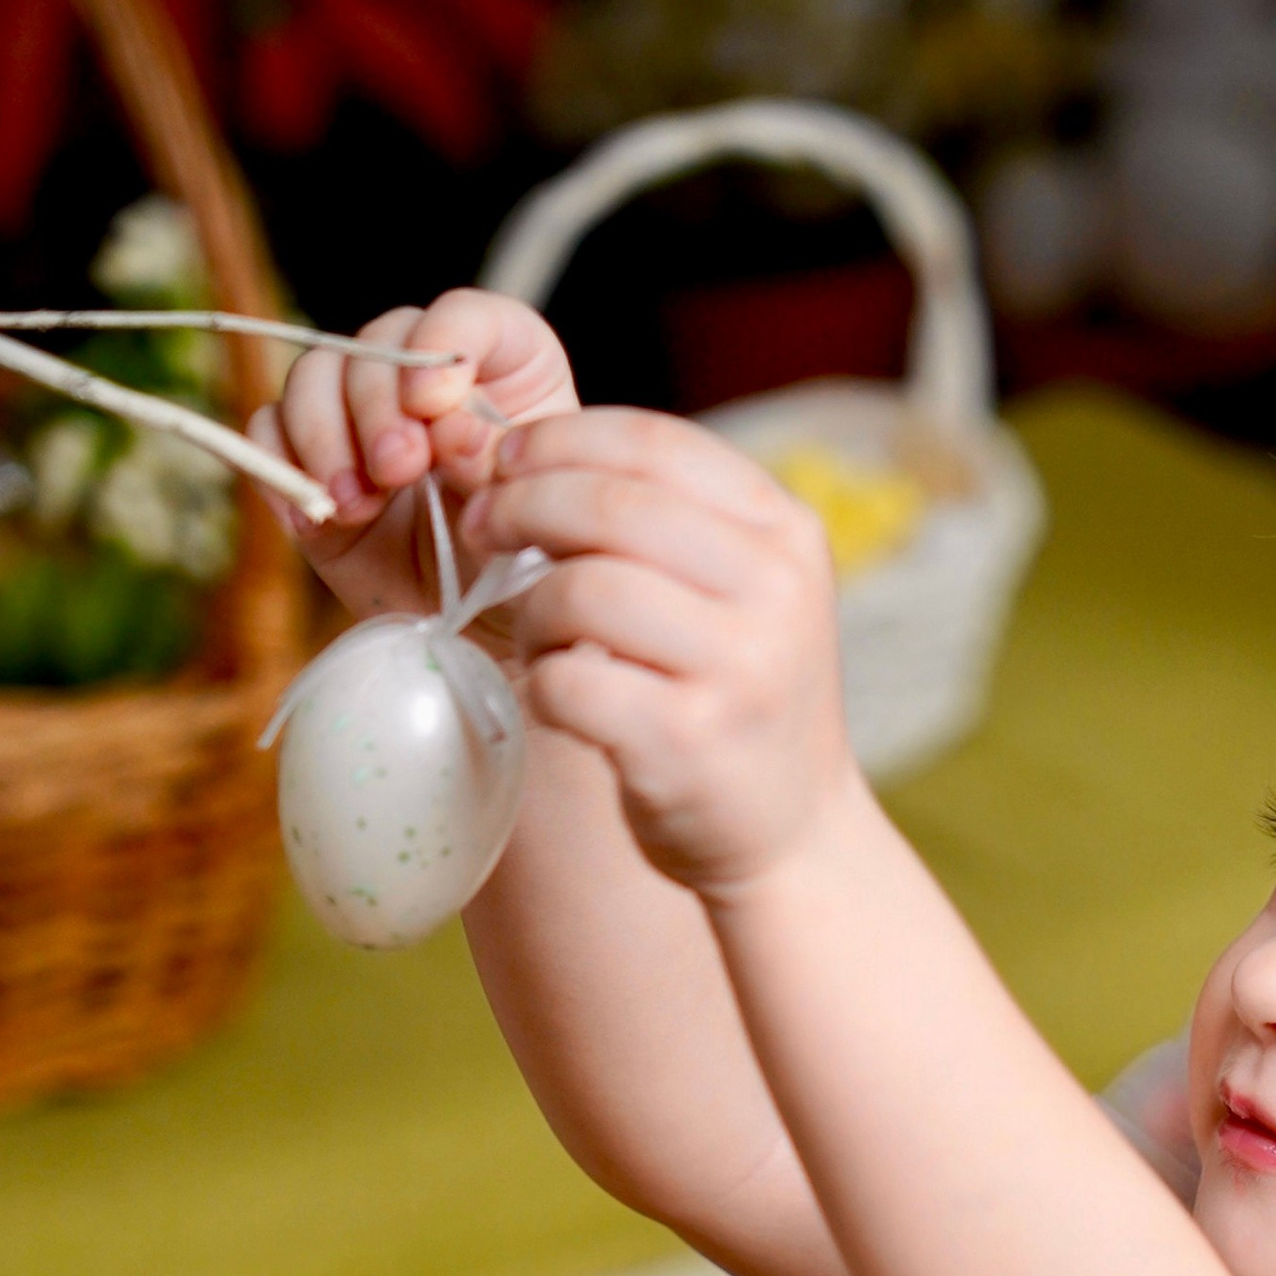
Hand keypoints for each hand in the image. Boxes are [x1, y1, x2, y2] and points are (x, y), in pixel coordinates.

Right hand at [252, 286, 577, 626]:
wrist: (480, 639)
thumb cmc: (520, 569)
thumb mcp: (527, 513)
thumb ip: (493, 458)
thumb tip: (448, 427)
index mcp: (501, 369)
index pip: (465, 318)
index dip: (441, 348)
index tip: (436, 405)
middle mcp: (424, 378)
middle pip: (376, 344)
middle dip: (377, 406)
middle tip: (397, 470)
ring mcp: (361, 416)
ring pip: (313, 377)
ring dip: (326, 437)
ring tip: (356, 504)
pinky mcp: (313, 462)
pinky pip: (268, 432)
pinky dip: (281, 467)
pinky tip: (317, 518)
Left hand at [460, 409, 857, 898]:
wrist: (794, 835)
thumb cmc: (738, 697)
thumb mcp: (741, 589)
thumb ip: (667, 519)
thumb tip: (523, 457)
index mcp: (785, 532)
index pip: (651, 442)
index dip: (559, 440)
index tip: (506, 461)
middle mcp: (774, 591)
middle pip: (607, 507)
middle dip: (521, 507)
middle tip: (482, 527)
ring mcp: (736, 667)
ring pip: (581, 591)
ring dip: (532, 610)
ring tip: (539, 638)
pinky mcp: (686, 741)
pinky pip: (569, 681)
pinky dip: (544, 685)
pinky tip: (560, 698)